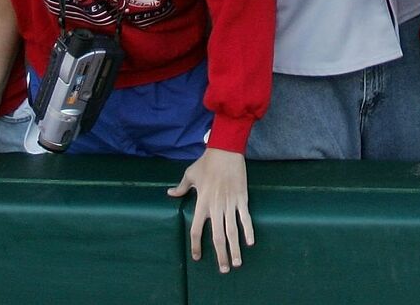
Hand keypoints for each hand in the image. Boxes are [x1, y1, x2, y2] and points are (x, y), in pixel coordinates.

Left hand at [170, 147, 253, 272]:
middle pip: (217, 237)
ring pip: (232, 231)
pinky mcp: (241, 198)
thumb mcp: (190, 175)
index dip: (196, 246)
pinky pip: (245, 218)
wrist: (225, 150)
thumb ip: (181, 188)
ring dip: (235, 248)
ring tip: (237, 263)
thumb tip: (169, 193)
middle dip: (221, 255)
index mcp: (201, 203)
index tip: (197, 257)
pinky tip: (250, 242)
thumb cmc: (206, 163)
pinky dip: (248, 230)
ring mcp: (229, 204)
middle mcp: (215, 207)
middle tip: (224, 269)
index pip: (196, 230)